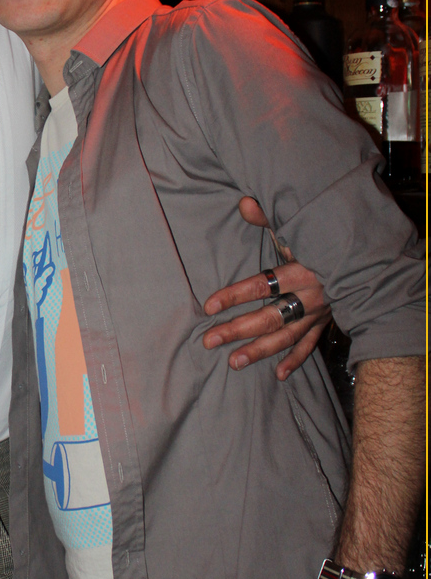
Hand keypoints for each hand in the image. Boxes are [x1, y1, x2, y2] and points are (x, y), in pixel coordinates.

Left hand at [202, 197, 330, 378]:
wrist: (369, 259)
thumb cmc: (323, 241)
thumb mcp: (298, 227)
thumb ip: (269, 218)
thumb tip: (244, 203)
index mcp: (301, 271)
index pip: (262, 284)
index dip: (234, 295)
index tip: (209, 306)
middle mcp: (310, 296)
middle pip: (269, 316)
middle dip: (238, 329)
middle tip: (209, 340)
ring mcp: (318, 314)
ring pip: (286, 336)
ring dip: (259, 351)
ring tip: (233, 362)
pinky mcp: (326, 323)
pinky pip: (310, 345)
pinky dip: (296, 360)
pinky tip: (279, 375)